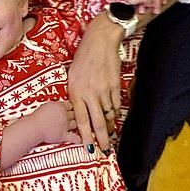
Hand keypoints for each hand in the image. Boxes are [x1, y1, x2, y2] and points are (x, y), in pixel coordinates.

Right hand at [35, 100, 79, 144]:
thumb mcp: (46, 105)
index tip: (70, 110)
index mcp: (60, 106)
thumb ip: (54, 105)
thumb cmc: (36, 117)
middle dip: (74, 116)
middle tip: (72, 118)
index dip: (70, 108)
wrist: (33, 127)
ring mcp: (65, 125)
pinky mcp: (63, 135)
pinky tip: (80, 140)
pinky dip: (78, 139)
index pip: (71, 105)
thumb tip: (56, 105)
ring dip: (75, 125)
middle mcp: (65, 115)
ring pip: (76, 124)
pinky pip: (74, 137)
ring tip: (74, 126)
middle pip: (75, 114)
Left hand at [68, 12, 123, 150]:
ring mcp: (104, 90)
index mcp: (75, 91)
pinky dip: (116, 112)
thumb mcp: (72, 76)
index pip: (81, 119)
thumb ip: (75, 94)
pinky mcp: (115, 85)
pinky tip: (115, 117)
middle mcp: (89, 93)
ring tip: (111, 134)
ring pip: (109, 114)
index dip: (85, 135)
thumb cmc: (83, 57)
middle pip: (98, 121)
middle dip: (102, 138)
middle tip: (106, 149)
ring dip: (111, 126)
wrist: (100, 41)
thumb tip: (78, 110)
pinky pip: (116, 104)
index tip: (88, 147)